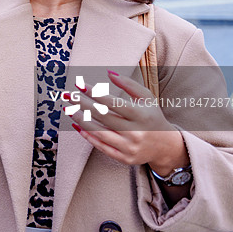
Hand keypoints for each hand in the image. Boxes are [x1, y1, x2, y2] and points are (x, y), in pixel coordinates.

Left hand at [67, 70, 189, 174]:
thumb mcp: (146, 98)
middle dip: (82, 104)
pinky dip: (87, 136)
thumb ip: (129, 84)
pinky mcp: (125, 158)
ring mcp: (130, 147)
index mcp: (141, 115)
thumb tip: (108, 72)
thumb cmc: (151, 116)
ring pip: (99, 132)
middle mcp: (136, 132)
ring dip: (80, 120)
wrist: (164, 146)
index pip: (113, 102)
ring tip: (68, 109)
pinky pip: (102, 147)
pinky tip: (77, 125)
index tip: (79, 84)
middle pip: (102, 116)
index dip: (94, 93)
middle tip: (67, 95)